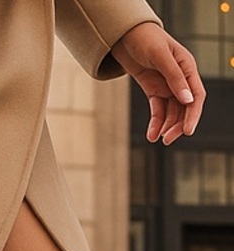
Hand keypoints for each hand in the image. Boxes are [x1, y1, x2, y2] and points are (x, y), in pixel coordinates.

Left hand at [111, 22, 205, 144]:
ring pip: (172, 111)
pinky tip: (152, 135)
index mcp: (188, 68)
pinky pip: (158, 110)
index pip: (196, 96)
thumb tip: (187, 100)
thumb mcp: (160, 56)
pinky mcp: (154, 91)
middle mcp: (180, 79)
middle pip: (185, 107)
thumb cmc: (146, 40)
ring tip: (158, 139)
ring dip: (167, 126)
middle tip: (168, 140)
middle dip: (178, 125)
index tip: (188, 131)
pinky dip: (155, 123)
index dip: (193, 114)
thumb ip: (174, 77)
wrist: (126, 37)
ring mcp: (167, 86)